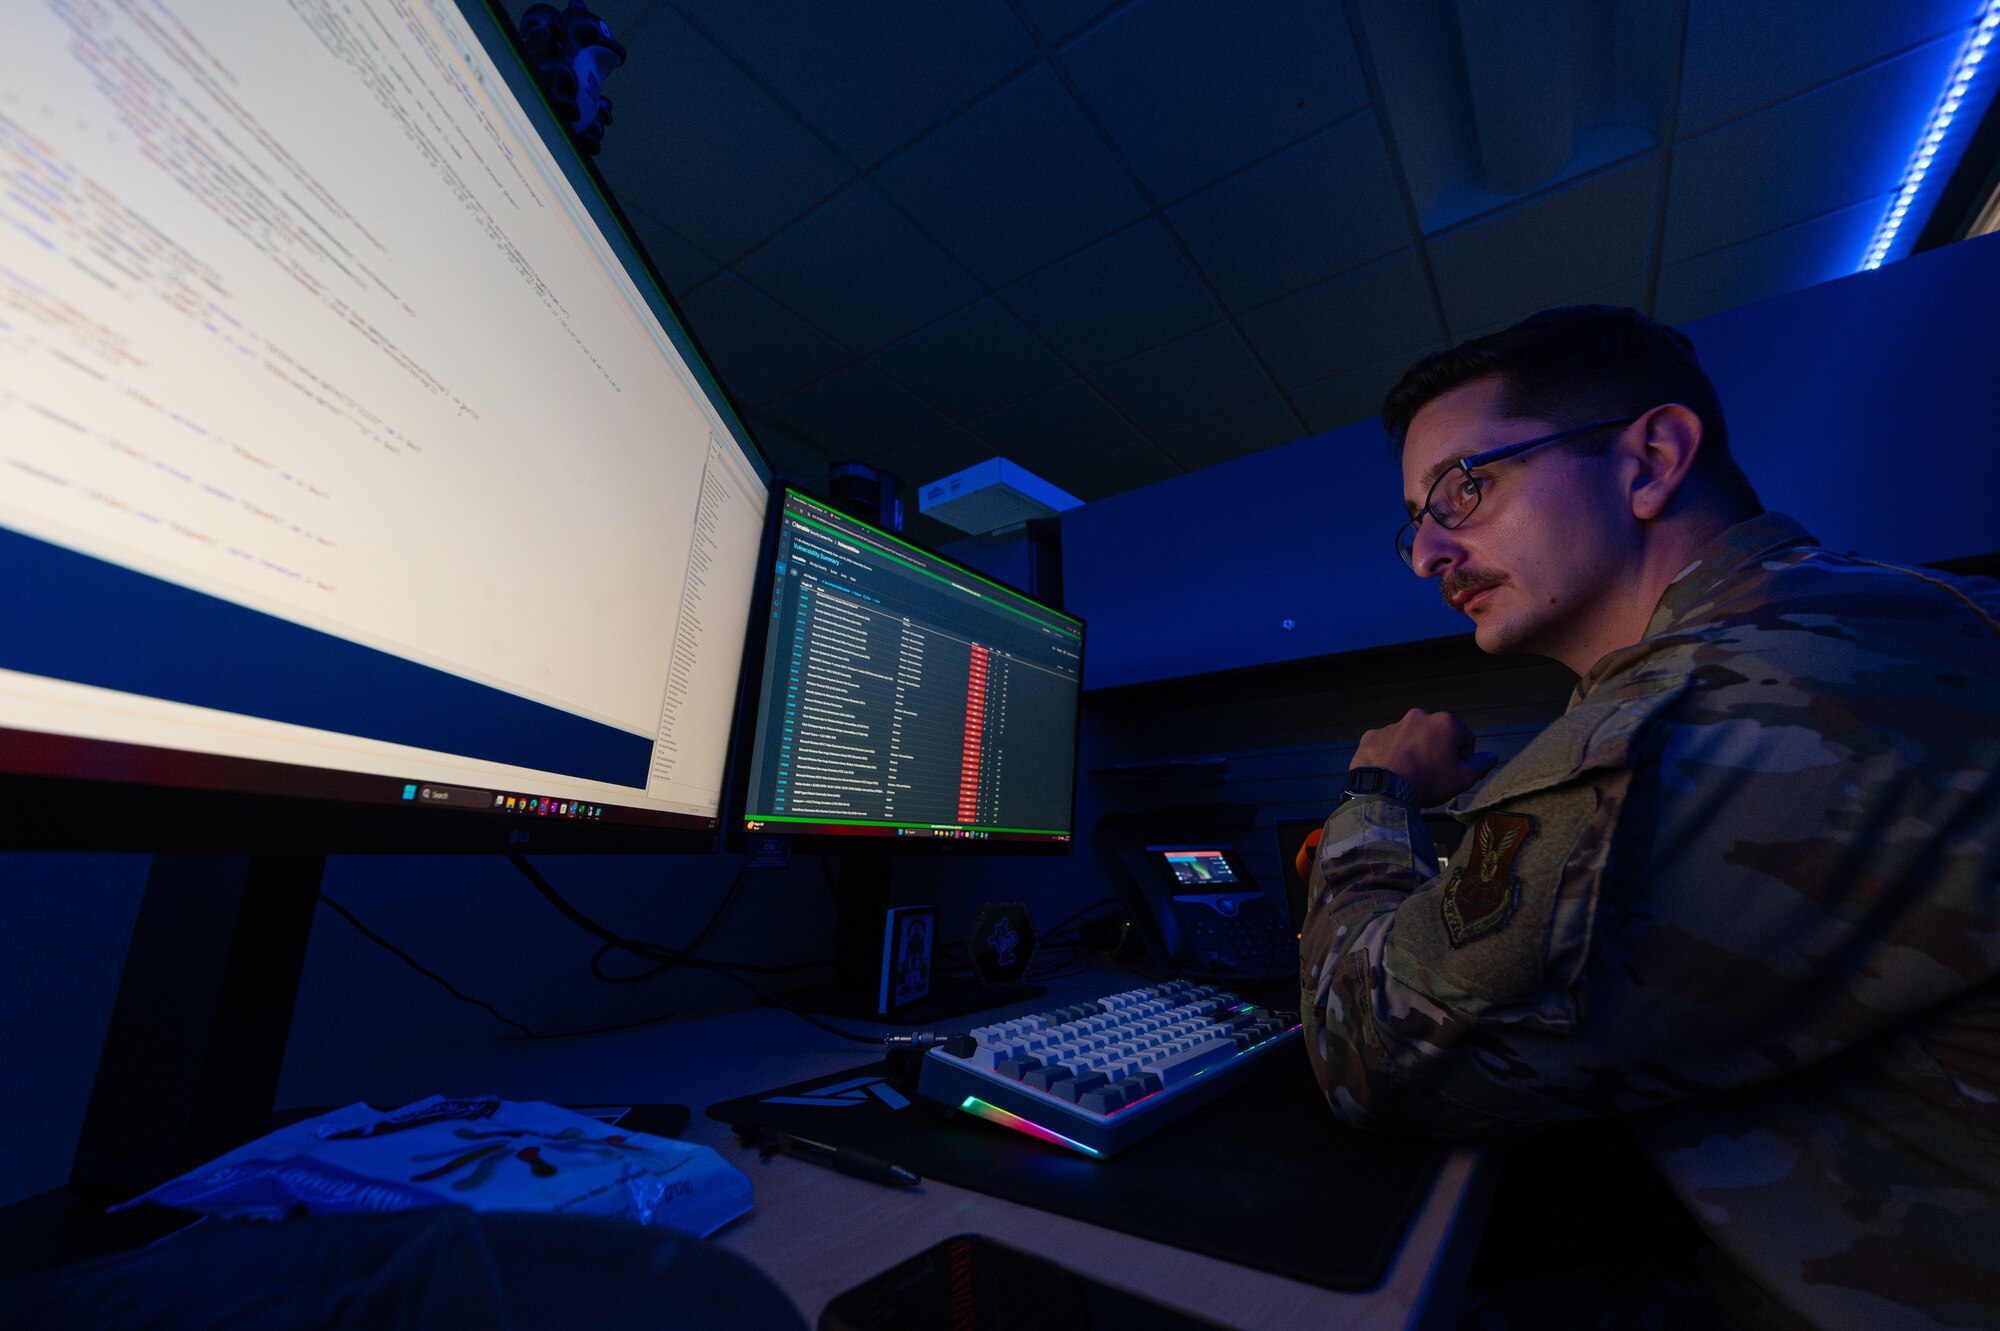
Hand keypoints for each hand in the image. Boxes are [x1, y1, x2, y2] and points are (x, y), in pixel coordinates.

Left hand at [1351, 708, 1497, 808]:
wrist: (1384, 790)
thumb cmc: (1429, 781)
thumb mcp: (1463, 778)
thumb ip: (1480, 765)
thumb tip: (1492, 756)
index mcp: (1444, 722)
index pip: (1465, 739)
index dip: (1463, 758)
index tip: (1452, 773)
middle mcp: (1418, 716)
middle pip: (1436, 735)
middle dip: (1436, 752)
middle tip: (1430, 775)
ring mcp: (1392, 725)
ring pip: (1409, 738)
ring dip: (1412, 752)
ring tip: (1408, 775)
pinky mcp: (1371, 735)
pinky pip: (1386, 744)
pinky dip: (1389, 755)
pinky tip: (1389, 772)